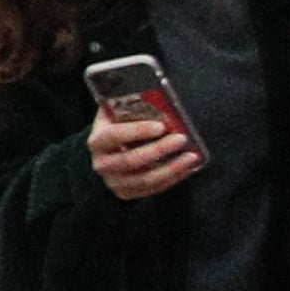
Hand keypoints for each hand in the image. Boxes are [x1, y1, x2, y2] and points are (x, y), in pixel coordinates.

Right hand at [86, 110, 202, 201]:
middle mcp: (102, 164)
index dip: (137, 131)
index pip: (115, 135)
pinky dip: (173, 178)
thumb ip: (130, 106)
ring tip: (192, 156)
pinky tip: (187, 167)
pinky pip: (153, 189)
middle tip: (181, 139)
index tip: (161, 126)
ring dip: (171, 168)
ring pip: (145, 179)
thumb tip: (158, 96)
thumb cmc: (116, 128)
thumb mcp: (116, 114)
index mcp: (97, 140)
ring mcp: (114, 182)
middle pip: (131, 160)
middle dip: (159, 150)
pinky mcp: (127, 193)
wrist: (105, 154)